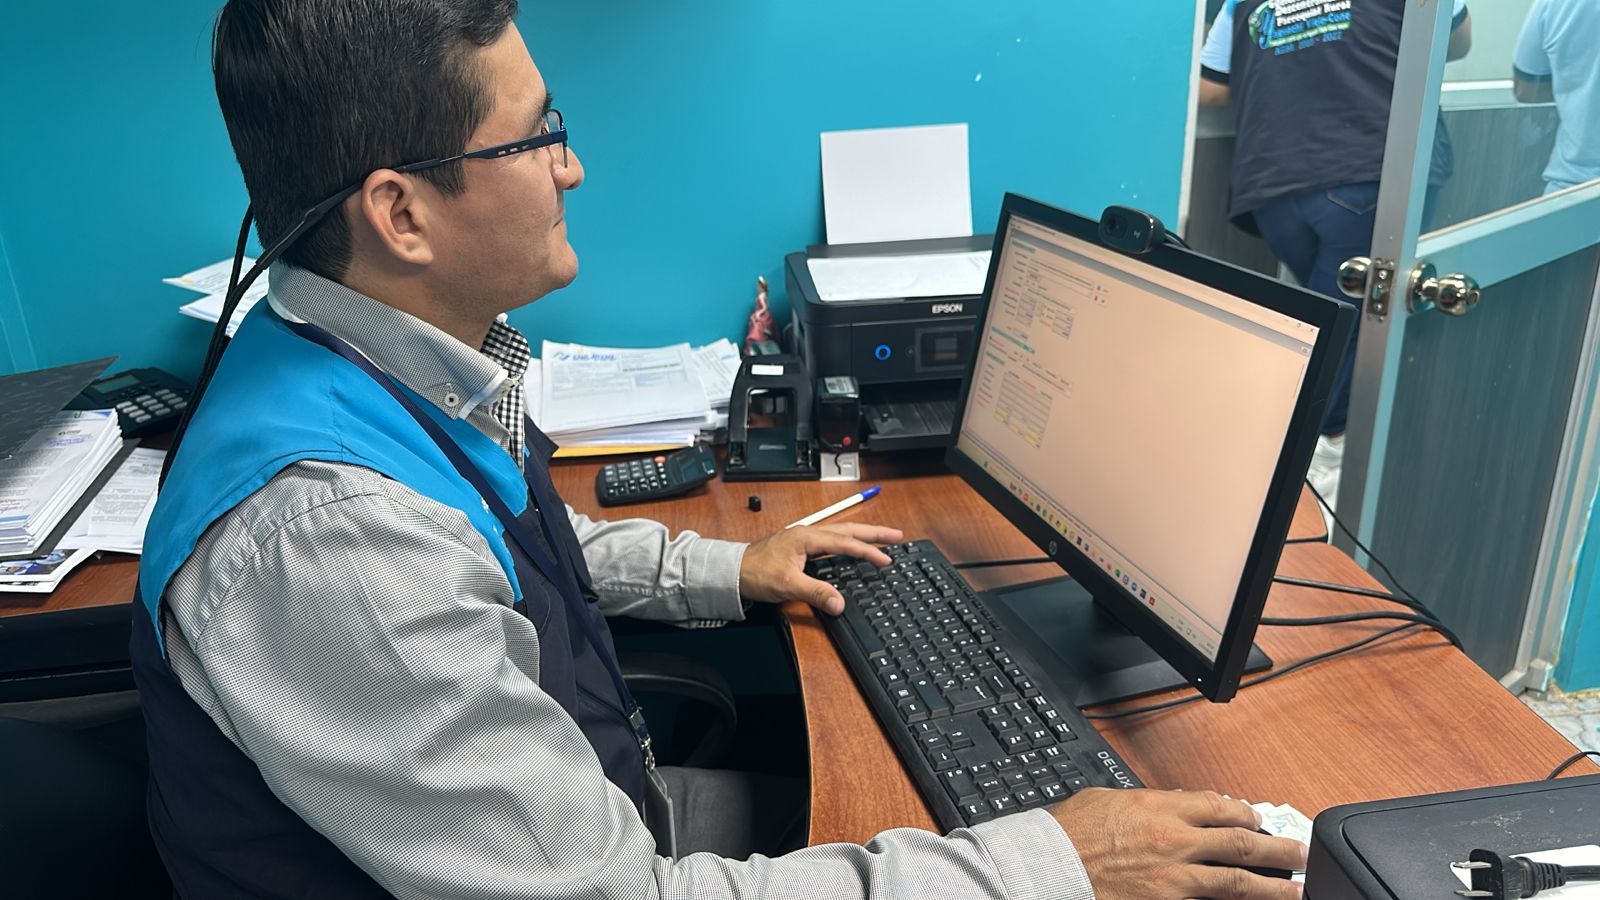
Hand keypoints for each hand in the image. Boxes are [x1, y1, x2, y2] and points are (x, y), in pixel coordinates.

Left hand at [738, 523, 903, 613]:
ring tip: (883, 537)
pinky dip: (848, 542)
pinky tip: (853, 548)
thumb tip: (839, 603)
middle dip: (874, 532)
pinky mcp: (800, 547)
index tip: (886, 558)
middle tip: (897, 535)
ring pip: (841, 533)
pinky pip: (831, 540)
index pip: (845, 542)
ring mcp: (804, 539)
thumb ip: (816, 593)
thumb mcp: (787, 585)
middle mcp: (808, 533)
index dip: (868, 551)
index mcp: (807, 537)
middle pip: (848, 529)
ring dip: (862, 535)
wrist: (732, 572)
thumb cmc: (754, 573)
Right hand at [1050, 788, 1306, 899]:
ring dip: (1272, 885)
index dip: (1243, 812)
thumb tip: (1170, 805)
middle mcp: (1174, 839)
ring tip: (1296, 888)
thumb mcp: (1108, 800)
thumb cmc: (1068, 832)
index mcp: (1159, 807)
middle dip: (1275, 846)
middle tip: (1299, 852)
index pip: (1217, 805)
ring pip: (1236, 879)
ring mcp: (1173, 876)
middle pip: (1239, 840)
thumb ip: (1146, 802)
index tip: (1256, 817)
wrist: (1048, 864)